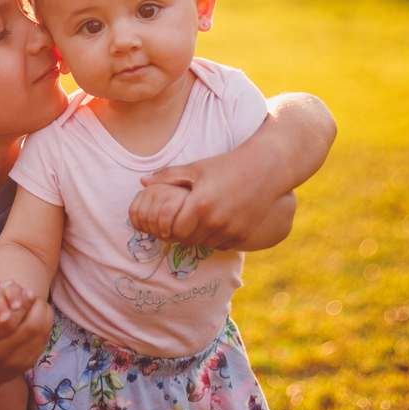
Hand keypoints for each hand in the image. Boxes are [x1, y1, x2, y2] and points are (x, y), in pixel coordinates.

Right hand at [0, 282, 52, 389]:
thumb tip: (10, 282)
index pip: (12, 319)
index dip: (24, 302)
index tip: (28, 290)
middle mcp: (1, 353)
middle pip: (31, 327)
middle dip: (38, 306)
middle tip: (35, 295)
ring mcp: (14, 362)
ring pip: (40, 335)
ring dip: (44, 315)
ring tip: (38, 304)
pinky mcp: (25, 366)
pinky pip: (42, 343)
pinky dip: (44, 327)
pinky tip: (39, 317)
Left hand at [139, 92, 334, 249]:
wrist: (265, 168)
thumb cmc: (226, 165)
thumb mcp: (195, 168)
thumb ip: (168, 177)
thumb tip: (143, 182)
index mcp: (201, 204)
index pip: (175, 229)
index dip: (169, 226)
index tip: (171, 217)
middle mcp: (216, 221)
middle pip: (187, 239)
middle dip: (182, 232)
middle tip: (182, 220)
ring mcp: (232, 230)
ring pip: (204, 244)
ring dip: (198, 236)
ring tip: (198, 220)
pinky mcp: (243, 234)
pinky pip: (221, 244)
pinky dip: (214, 238)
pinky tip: (215, 222)